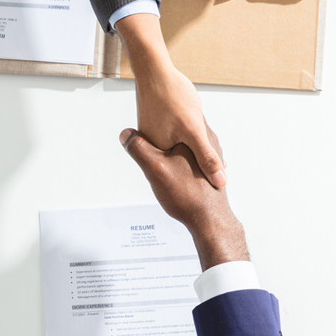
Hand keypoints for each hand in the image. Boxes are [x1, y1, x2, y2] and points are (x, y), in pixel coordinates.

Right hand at [117, 14, 226, 188]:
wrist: (154, 68)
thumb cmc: (172, 96)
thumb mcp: (194, 130)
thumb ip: (206, 158)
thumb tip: (221, 182)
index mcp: (159, 155)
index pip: (188, 173)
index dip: (206, 175)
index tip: (223, 179)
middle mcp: (154, 148)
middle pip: (186, 161)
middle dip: (202, 161)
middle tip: (221, 162)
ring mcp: (156, 135)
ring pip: (184, 147)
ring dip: (197, 146)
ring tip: (208, 141)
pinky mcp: (159, 124)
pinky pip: (179, 134)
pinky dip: (189, 132)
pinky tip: (195, 122)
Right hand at [120, 129, 246, 269]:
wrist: (210, 222)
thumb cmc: (187, 196)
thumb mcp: (155, 168)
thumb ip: (139, 148)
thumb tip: (125, 134)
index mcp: (196, 137)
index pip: (180, 113)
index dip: (161, 117)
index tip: (150, 118)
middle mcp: (208, 144)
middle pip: (181, 131)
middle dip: (167, 136)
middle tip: (153, 141)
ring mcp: (209, 159)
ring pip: (187, 146)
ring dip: (174, 150)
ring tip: (163, 161)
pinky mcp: (208, 172)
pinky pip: (191, 161)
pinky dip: (181, 163)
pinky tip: (175, 174)